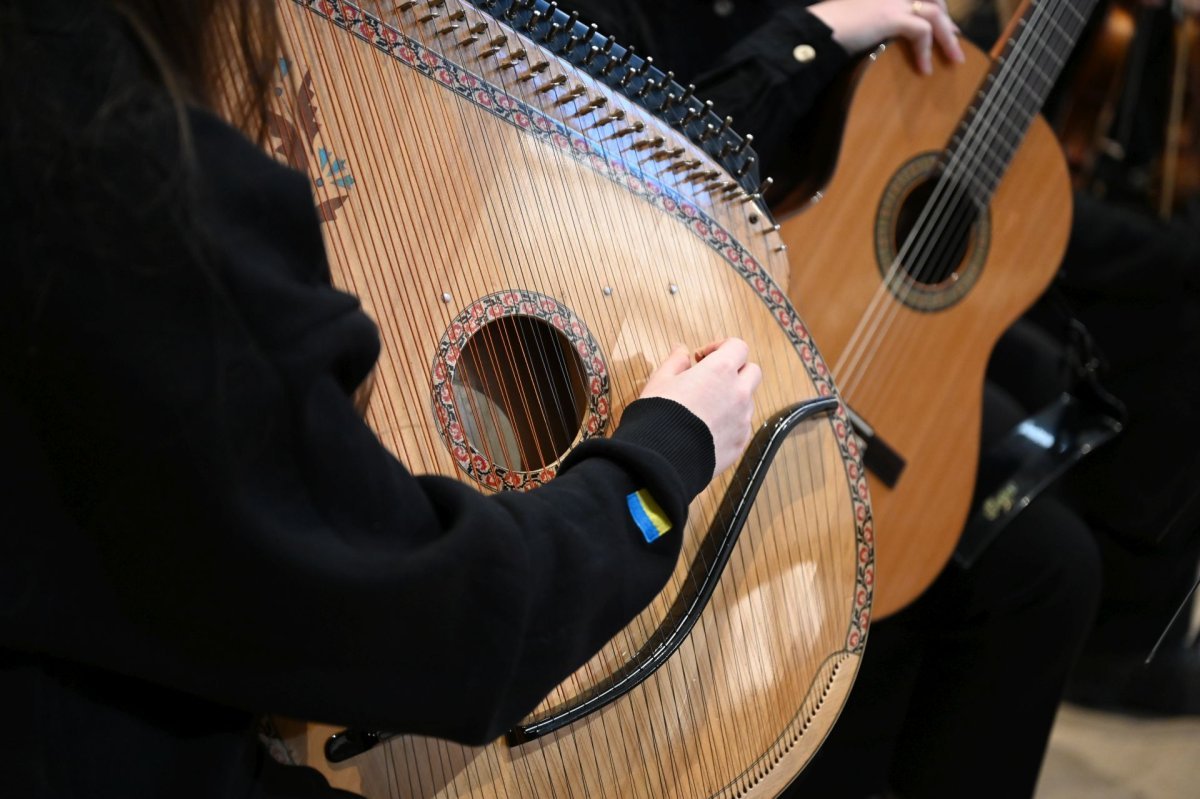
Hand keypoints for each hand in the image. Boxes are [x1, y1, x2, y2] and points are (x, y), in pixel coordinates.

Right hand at [639, 338, 761, 477]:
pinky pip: (741, 427)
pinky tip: (706, 430)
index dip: (721, 347)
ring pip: (747, 401)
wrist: (662, 459)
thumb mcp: (660, 380)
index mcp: (721, 370)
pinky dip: (729, 423)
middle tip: (711, 380)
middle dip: (735, 371)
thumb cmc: (658, 415)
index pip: (738, 346)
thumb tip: (682, 351)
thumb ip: (675, 361)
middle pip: (752, 371)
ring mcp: (743, 420)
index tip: (702, 357)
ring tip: (704, 409)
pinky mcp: (740, 444)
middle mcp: (739, 393)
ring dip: (732, 399)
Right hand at [808, 0, 965, 74]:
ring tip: (955, 58)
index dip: (936, 4)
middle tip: (955, 37)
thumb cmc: (826, 28)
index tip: (944, 20)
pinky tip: (925, 69)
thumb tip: (879, 32)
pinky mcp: (890, 16)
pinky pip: (921, 32)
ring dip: (948, 37)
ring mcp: (893, 0)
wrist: (815, 31)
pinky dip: (927, 51)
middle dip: (947, 19)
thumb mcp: (854, 15)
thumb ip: (872, 17)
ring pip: (934, 13)